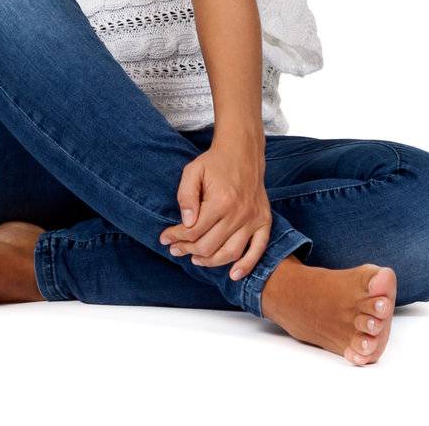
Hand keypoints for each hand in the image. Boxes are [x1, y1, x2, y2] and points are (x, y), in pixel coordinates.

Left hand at [158, 136, 271, 279]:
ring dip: (210, 261)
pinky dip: (246, 265)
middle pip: (209, 245)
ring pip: (230, 253)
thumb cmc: (214, 163)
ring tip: (195, 259)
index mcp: (220, 201)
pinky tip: (233, 275)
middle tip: (176, 249)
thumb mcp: (192, 172)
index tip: (165, 239)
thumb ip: (186, 196)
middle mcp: (239, 214)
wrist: (243, 153)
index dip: (176, 237)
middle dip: (188, 250)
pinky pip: (257, 250)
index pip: (193, 230)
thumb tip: (185, 223)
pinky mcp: (264, 222)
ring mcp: (253, 220)